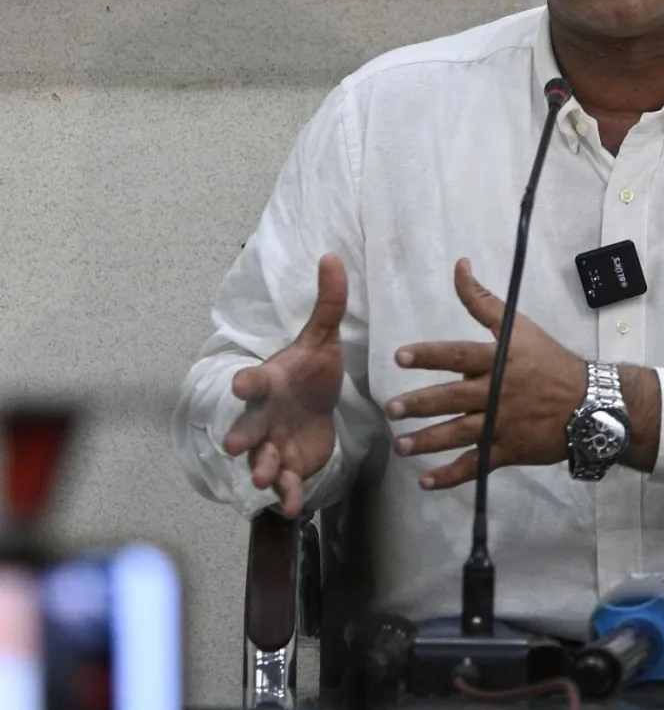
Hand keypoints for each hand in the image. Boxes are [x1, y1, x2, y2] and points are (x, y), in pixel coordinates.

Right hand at [223, 253, 346, 518]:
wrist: (317, 407)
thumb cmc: (311, 371)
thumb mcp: (323, 337)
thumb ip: (328, 302)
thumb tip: (331, 255)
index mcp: (271, 382)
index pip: (255, 380)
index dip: (247, 382)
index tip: (240, 383)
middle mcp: (264, 417)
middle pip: (247, 427)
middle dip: (241, 435)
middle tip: (233, 444)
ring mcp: (273, 445)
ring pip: (261, 462)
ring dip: (263, 470)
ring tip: (266, 481)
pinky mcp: (290, 468)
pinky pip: (284, 486)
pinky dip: (286, 497)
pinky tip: (293, 508)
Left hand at [386, 258, 586, 489]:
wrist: (588, 403)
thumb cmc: (549, 360)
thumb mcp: (519, 326)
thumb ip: (483, 300)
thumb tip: (459, 265)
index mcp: (498, 360)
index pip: (458, 355)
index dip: (429, 355)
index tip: (401, 357)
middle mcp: (496, 392)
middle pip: (453, 399)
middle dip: (420, 404)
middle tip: (391, 409)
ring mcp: (501, 425)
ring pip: (459, 435)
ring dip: (428, 441)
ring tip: (401, 445)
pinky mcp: (507, 451)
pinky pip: (475, 466)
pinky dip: (451, 476)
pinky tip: (426, 481)